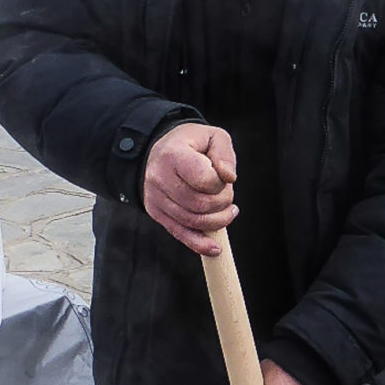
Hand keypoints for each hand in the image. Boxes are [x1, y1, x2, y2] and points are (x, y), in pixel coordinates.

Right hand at [143, 123, 236, 255]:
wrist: (159, 151)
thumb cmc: (190, 144)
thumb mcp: (212, 136)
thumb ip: (224, 154)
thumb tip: (229, 178)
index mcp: (173, 155)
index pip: (203, 179)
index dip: (221, 183)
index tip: (223, 177)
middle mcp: (160, 178)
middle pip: (199, 204)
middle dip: (222, 203)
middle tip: (227, 195)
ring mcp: (156, 198)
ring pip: (192, 221)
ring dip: (217, 221)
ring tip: (227, 212)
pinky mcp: (157, 213)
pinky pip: (180, 234)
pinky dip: (199, 244)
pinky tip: (215, 248)